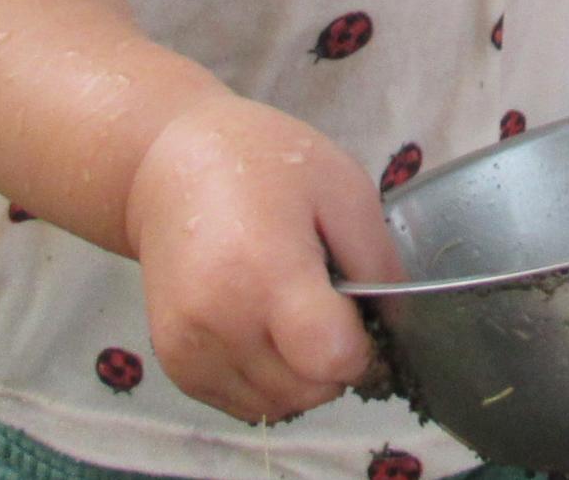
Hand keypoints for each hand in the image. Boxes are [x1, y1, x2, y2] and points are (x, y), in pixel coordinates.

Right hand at [125, 92, 404, 424]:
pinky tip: (267, 331)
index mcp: (265, 273)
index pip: (333, 359)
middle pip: (307, 392)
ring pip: (276, 406)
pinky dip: (268, 382)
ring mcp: (189, 349)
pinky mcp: (173, 363)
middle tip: (329, 308)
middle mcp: (219, 322)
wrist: (168, 166)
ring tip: (295, 316)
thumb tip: (400, 324)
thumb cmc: (263, 163)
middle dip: (334, 364)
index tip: (361, 314)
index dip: (363, 347)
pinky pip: (242, 403)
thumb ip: (378, 261)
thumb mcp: (343, 188)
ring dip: (302, 378)